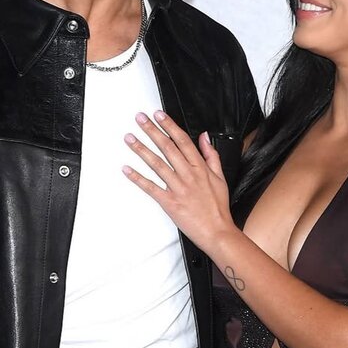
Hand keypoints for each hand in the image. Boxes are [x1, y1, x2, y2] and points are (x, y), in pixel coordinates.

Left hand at [123, 110, 235, 252]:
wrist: (217, 232)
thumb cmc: (218, 208)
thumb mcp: (220, 177)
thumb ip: (211, 155)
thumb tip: (205, 137)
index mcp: (200, 168)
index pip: (183, 141)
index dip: (169, 126)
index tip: (159, 115)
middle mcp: (188, 176)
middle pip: (168, 148)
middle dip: (152, 131)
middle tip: (140, 119)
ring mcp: (178, 189)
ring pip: (157, 164)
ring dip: (141, 149)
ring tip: (129, 138)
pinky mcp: (169, 203)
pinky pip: (151, 188)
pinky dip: (137, 178)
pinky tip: (127, 169)